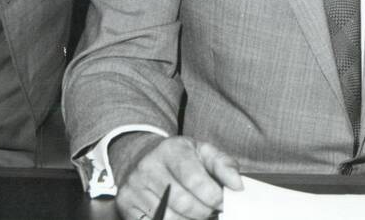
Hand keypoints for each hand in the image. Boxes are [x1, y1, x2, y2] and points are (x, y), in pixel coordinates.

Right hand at [111, 134, 241, 219]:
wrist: (141, 157)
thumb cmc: (179, 157)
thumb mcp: (202, 151)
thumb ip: (224, 165)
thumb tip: (238, 185)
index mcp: (170, 150)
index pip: (194, 179)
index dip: (213, 196)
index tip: (222, 202)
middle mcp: (148, 167)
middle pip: (182, 203)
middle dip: (203, 211)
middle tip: (211, 211)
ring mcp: (134, 187)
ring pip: (169, 217)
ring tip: (197, 213)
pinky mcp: (126, 205)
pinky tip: (180, 217)